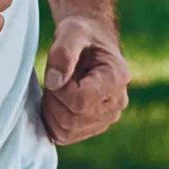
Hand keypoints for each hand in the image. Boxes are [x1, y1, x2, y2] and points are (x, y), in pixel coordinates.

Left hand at [41, 15, 129, 144]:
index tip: (58, 73)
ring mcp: (106, 119)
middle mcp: (116, 104)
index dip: (61, 90)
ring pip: (66, 131)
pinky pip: (64, 136)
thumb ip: (63, 53)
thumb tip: (54, 83)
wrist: (89, 42)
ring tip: (59, 88)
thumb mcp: (72, 32)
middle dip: (54, 100)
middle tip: (56, 79)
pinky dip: (52, 120)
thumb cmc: (82, 34)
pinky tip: (58, 100)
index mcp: (117, 79)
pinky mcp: (92, 128)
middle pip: (72, 119)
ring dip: (51, 110)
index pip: (81, 101)